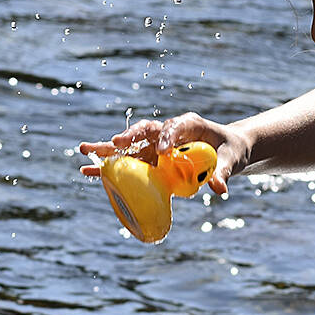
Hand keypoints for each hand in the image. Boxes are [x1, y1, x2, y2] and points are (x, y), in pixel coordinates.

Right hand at [76, 112, 248, 194]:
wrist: (224, 152)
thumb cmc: (229, 151)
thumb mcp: (230, 160)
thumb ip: (222, 172)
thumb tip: (219, 189)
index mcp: (189, 124)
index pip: (174, 127)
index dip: (168, 137)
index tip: (163, 151)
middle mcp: (166, 132)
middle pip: (143, 131)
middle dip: (128, 137)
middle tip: (115, 143)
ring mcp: (155, 146)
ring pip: (128, 145)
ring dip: (107, 149)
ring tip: (84, 151)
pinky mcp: (149, 160)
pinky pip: (126, 163)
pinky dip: (108, 168)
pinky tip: (88, 172)